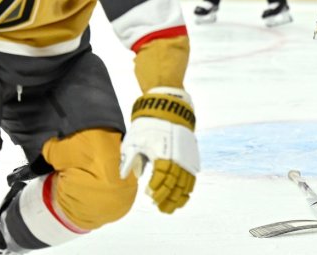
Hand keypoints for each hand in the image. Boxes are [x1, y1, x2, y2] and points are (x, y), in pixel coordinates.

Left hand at [120, 87, 198, 213]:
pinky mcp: (191, 155)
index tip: (149, 194)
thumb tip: (124, 175)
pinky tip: (185, 195)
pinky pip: (192, 176)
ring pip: (185, 183)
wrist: (169, 108)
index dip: (156, 189)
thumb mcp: (135, 139)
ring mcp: (186, 157)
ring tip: (173, 206)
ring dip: (179, 196)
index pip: (160, 179)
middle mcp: (176, 158)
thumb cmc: (149, 125)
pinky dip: (189, 187)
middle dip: (167, 198)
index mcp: (162, 154)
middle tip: (160, 207)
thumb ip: (130, 159)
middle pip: (174, 185)